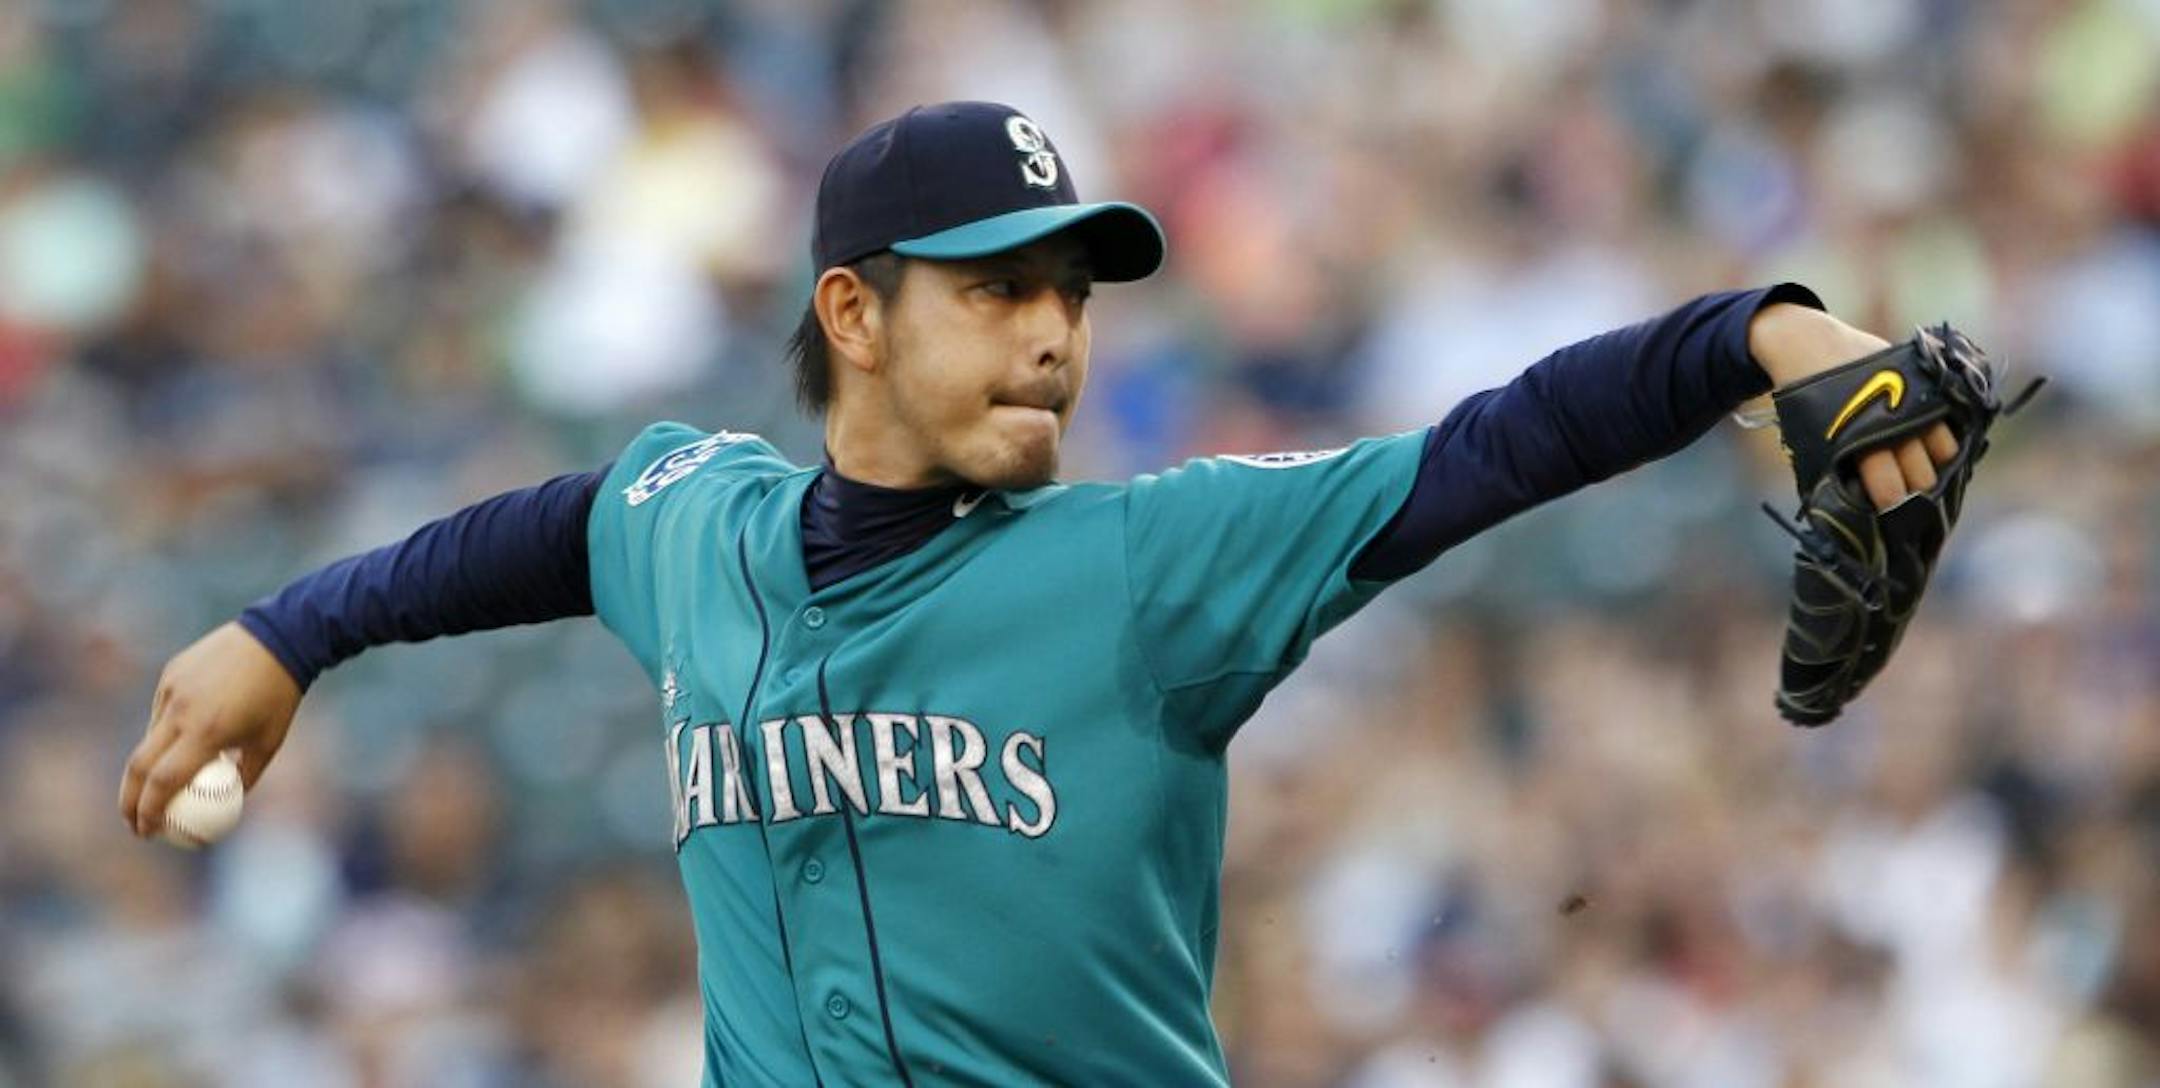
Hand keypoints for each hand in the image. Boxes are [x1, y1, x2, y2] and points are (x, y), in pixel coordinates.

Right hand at [119, 621, 302, 836]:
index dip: (147, 812)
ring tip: (160, 783)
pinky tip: (183, 736)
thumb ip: (244, 777)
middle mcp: (181, 711)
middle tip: (133, 821)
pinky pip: (160, 711)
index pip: (162, 782)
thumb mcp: (269, 743)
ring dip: (149, 764)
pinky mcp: (170, 673)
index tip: (145, 832)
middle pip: (138, 765)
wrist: (278, 638)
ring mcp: (171, 690)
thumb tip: (224, 804)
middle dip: (128, 800)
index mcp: (206, 732)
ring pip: (149, 736)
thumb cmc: (279, 697)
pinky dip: (165, 731)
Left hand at [1749, 303, 1957, 509]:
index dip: (1889, 508)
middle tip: (1901, 493)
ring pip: (1945, 453)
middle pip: (1923, 479)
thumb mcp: (1809, 443)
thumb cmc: (1806, 403)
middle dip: (1913, 493)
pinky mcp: (1926, 384)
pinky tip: (1928, 445)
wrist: (1810, 346)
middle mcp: (1892, 423)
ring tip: (1913, 466)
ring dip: (1932, 465)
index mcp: (1858, 442)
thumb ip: (1831, 477)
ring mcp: (1914, 402)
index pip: (1889, 491)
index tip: (1883, 512)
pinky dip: (1942, 438)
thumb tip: (1848, 515)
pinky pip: (1949, 422)